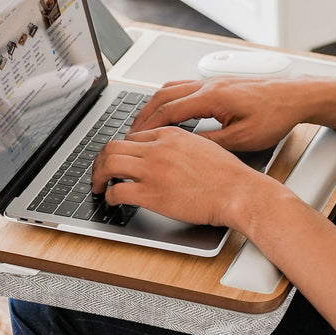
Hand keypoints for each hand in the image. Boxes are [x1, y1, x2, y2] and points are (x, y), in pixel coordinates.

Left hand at [91, 126, 266, 227]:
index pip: (133, 136)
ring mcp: (152, 170)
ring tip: (99, 186)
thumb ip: (180, 145)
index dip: (121, 149)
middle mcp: (157, 148)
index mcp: (170, 134)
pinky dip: (109, 196)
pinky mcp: (151, 194)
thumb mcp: (203, 146)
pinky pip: (117, 191)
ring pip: (108, 164)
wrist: (237, 191)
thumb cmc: (227, 174)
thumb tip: (165, 154)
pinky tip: (113, 200)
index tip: (119, 160)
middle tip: (99, 172)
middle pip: (113, 146)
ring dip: (98, 176)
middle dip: (100, 160)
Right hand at [130, 77, 308, 150]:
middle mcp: (208, 85)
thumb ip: (211, 142)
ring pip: (172, 87)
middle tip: (130, 131)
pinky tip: (170, 109)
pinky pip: (185, 86)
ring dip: (155, 104)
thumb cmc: (275, 116)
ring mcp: (213, 82)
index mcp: (211, 98)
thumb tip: (185, 147)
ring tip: (144, 121)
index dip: (148, 125)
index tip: (134, 138)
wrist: (295, 96)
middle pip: (164, 95)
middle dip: (144, 114)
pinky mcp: (219, 84)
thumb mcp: (242, 138)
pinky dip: (170, 97)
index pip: (169, 110)